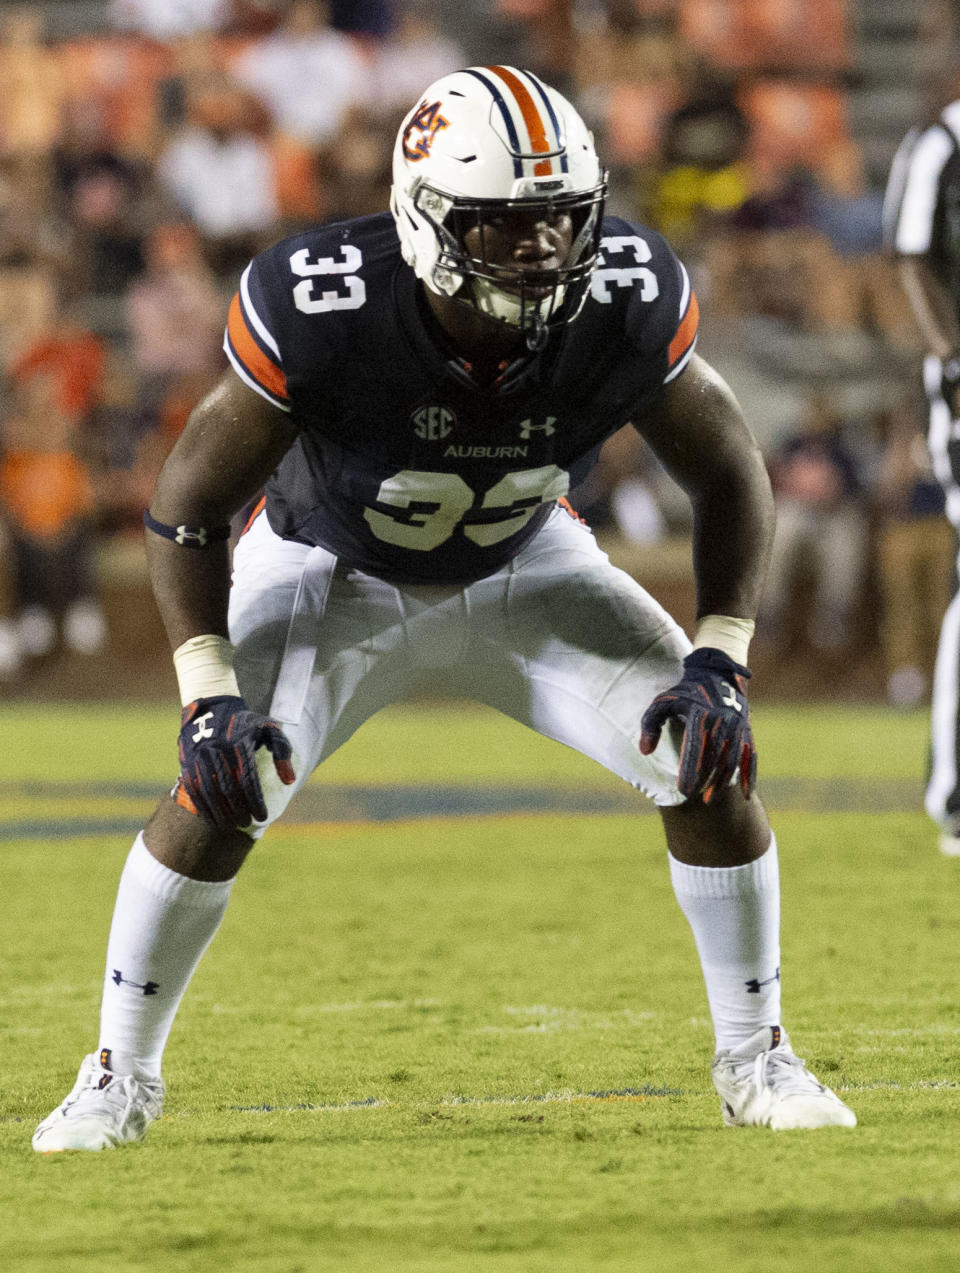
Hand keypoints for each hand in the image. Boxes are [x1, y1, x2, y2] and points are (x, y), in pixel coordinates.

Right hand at [177, 695, 295, 829]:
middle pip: (228, 787)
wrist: (211, 707)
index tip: (263, 816)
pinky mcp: (187, 762)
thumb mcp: (268, 729)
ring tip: (231, 825)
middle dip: (238, 809)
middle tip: (247, 823)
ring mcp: (200, 757)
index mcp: (240, 743)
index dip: (255, 800)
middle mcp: (218, 750)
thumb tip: (289, 780)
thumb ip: (282, 752)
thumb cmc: (246, 723)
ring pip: (209, 791)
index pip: (248, 778)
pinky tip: (212, 819)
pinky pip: (193, 789)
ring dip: (220, 812)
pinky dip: (202, 807)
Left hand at [639, 647, 755, 802]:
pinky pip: (751, 756)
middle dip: (705, 780)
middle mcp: (722, 721)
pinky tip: (745, 794)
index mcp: (700, 715)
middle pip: (714, 758)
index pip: (694, 749)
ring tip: (710, 800)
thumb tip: (645, 751)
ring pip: (732, 760)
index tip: (683, 791)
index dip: (690, 771)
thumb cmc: (684, 692)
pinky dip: (750, 775)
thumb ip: (650, 725)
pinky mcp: (747, 731)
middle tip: (695, 799)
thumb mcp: (662, 702)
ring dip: (722, 782)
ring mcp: (737, 727)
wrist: (716, 674)